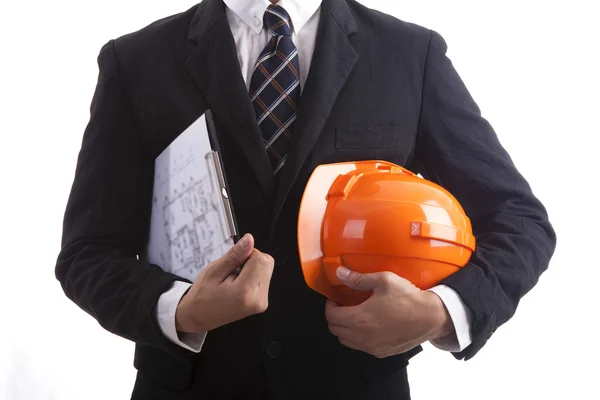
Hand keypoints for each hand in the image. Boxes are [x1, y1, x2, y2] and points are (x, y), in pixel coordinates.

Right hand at [175, 233, 273, 332]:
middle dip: (252, 260)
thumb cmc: (203, 296)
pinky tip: (240, 284)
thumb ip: (234, 255)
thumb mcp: (214, 271)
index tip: (234, 261)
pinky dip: (254, 276)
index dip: (248, 253)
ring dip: (253, 268)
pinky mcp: (262, 303)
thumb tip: (249, 240)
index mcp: (245, 292)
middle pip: (267, 263)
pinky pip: (264, 279)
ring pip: (267, 270)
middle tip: (234, 270)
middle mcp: (257, 300)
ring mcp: (261, 303)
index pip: (261, 259)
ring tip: (235, 279)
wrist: (199, 316)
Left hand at [325, 267, 453, 357]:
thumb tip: (340, 273)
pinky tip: (368, 326)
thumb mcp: (383, 281)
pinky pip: (361, 348)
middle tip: (343, 305)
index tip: (335, 298)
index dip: (330, 305)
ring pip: (346, 341)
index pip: (331, 316)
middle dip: (335, 317)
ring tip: (354, 315)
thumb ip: (358, 279)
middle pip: (335, 330)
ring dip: (344, 329)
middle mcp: (363, 337)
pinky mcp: (382, 352)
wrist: (431, 317)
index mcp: (360, 319)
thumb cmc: (408, 298)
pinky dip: (357, 338)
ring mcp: (372, 347)